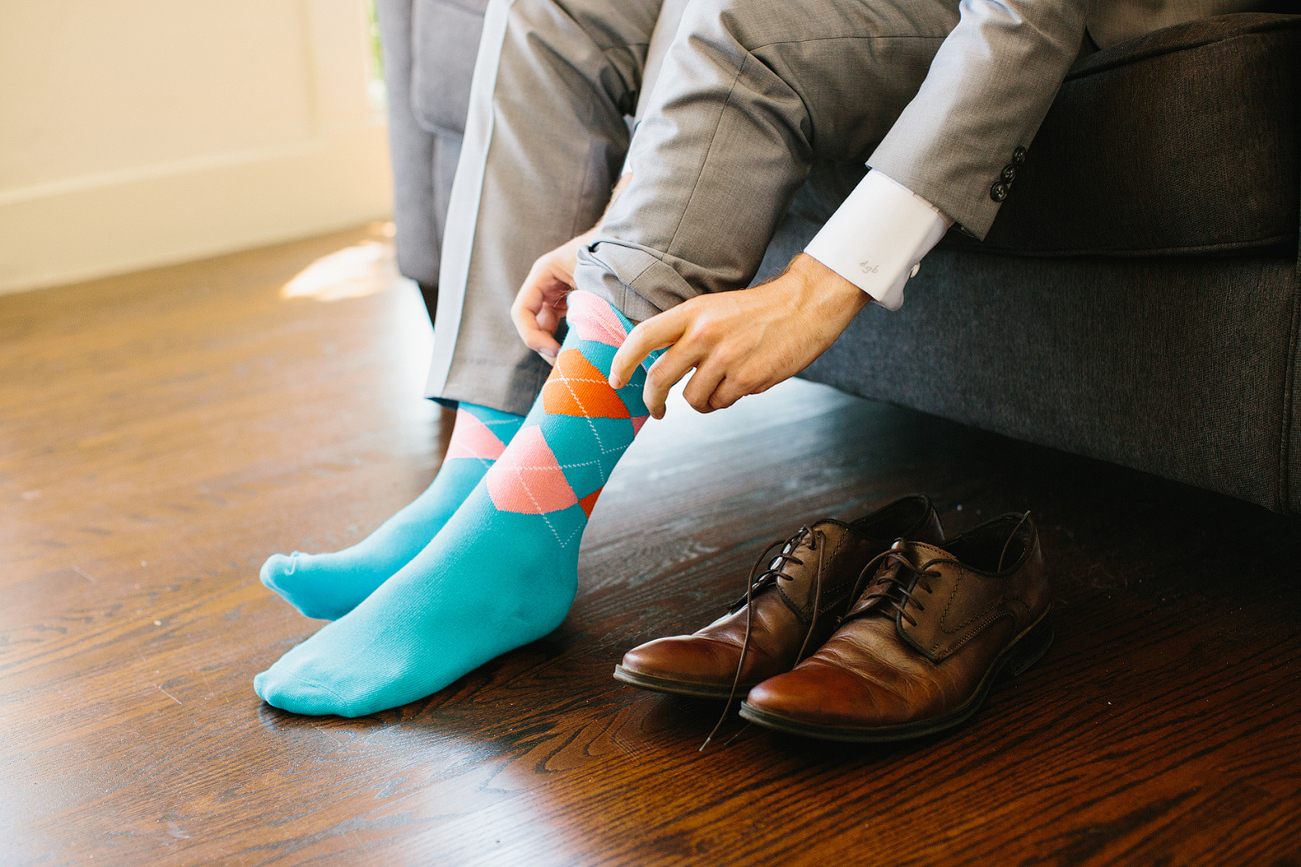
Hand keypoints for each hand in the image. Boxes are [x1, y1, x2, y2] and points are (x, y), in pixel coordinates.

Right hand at [510, 228, 597, 363]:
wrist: (625, 239)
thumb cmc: (609, 253)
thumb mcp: (596, 280)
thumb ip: (590, 307)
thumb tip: (596, 342)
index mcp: (543, 274)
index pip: (522, 312)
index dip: (532, 337)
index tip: (555, 352)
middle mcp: (544, 284)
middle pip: (531, 323)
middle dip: (544, 346)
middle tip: (566, 364)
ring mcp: (554, 293)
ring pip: (544, 327)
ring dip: (556, 345)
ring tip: (575, 361)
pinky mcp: (567, 301)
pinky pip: (558, 325)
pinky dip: (567, 339)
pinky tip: (583, 350)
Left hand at [609, 254, 870, 417]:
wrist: (805, 305)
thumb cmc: (758, 310)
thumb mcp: (714, 308)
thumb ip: (687, 332)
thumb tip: (661, 367)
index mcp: (692, 312)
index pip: (643, 337)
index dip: (622, 361)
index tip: (616, 380)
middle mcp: (704, 334)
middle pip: (659, 378)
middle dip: (652, 400)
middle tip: (656, 409)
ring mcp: (725, 358)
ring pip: (693, 399)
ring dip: (701, 401)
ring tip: (718, 387)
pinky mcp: (747, 379)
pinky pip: (721, 403)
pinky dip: (726, 400)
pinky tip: (741, 383)